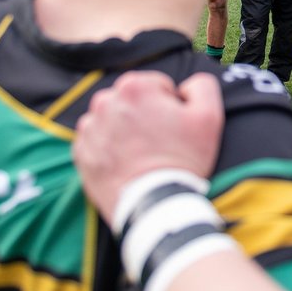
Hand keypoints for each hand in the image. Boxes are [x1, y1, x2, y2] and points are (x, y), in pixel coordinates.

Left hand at [73, 72, 224, 222]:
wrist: (154, 205)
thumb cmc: (183, 160)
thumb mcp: (209, 117)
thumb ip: (201, 86)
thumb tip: (185, 87)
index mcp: (134, 87)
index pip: (158, 86)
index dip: (172, 106)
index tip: (175, 128)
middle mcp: (105, 102)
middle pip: (133, 101)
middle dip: (146, 116)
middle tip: (161, 143)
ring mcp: (90, 129)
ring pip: (113, 121)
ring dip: (126, 132)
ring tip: (144, 156)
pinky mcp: (81, 153)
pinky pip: (98, 143)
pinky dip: (111, 150)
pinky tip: (128, 164)